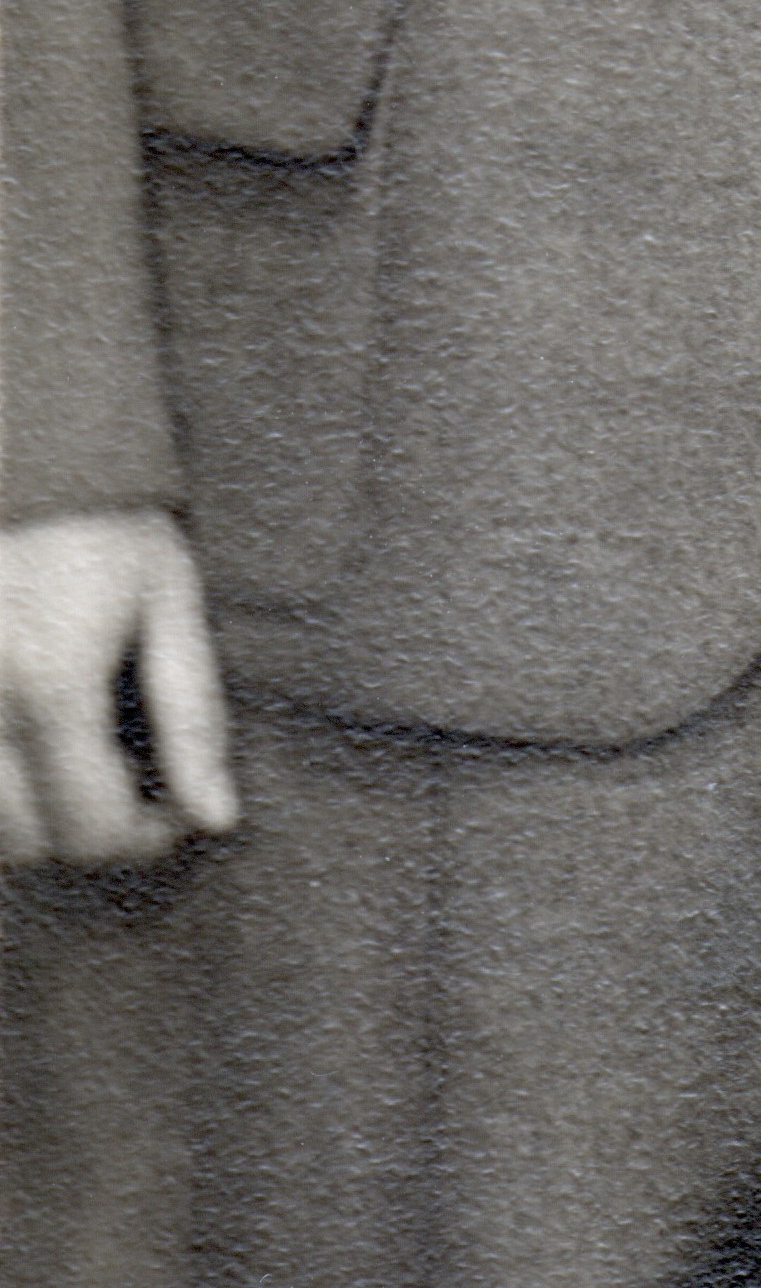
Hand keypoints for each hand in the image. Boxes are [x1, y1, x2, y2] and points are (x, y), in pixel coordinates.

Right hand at [0, 515, 238, 868]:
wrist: (17, 445)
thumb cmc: (102, 516)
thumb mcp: (169, 597)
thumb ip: (192, 714)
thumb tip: (215, 817)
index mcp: (49, 684)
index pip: (91, 830)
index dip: (145, 836)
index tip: (175, 805)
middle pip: (26, 842)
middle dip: (85, 828)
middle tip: (128, 777)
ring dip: (28, 816)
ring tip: (74, 754)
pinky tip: (26, 742)